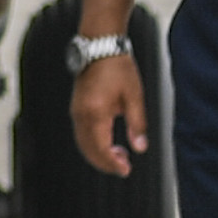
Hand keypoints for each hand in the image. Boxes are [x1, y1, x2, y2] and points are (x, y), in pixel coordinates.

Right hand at [69, 51, 145, 178]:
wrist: (100, 47)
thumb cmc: (117, 68)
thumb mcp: (134, 96)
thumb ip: (137, 124)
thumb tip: (140, 147)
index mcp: (96, 113)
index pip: (101, 149)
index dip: (113, 164)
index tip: (125, 170)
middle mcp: (81, 115)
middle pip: (89, 150)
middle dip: (105, 163)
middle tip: (124, 167)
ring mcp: (76, 111)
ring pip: (83, 144)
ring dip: (98, 154)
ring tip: (119, 155)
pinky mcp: (76, 108)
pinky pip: (81, 134)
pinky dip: (92, 144)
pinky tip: (107, 142)